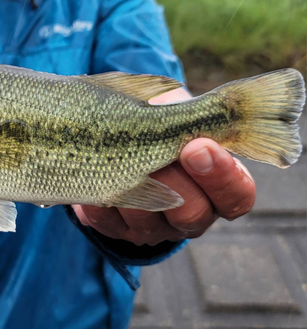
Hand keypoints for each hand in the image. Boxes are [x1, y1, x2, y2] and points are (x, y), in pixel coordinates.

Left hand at [73, 88, 255, 245]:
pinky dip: (97, 200)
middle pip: (193, 215)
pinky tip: (91, 173)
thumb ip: (191, 111)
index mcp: (217, 189)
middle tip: (158, 151)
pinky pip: (106, 224)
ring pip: (148, 223)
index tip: (199, 143)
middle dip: (175, 181)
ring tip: (121, 156)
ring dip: (133, 186)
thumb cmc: (156, 121)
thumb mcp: (178, 111)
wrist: (114, 139)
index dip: (222, 175)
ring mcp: (152, 227)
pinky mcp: (116, 229)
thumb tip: (185, 99)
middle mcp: (189, 215)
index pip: (236, 196)